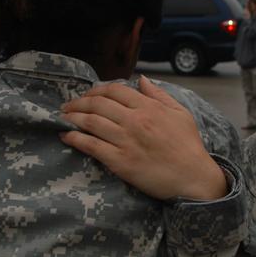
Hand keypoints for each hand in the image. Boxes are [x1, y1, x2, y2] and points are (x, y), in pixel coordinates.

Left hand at [60, 76, 227, 200]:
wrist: (193, 177)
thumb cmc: (188, 146)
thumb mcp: (180, 113)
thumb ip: (159, 94)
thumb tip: (141, 79)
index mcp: (148, 107)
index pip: (115, 90)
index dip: (97, 90)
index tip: (88, 95)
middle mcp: (134, 120)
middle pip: (98, 104)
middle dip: (79, 102)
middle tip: (68, 105)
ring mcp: (126, 141)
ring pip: (91, 122)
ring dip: (73, 117)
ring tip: (63, 117)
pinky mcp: (120, 161)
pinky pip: (91, 146)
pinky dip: (75, 138)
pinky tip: (66, 136)